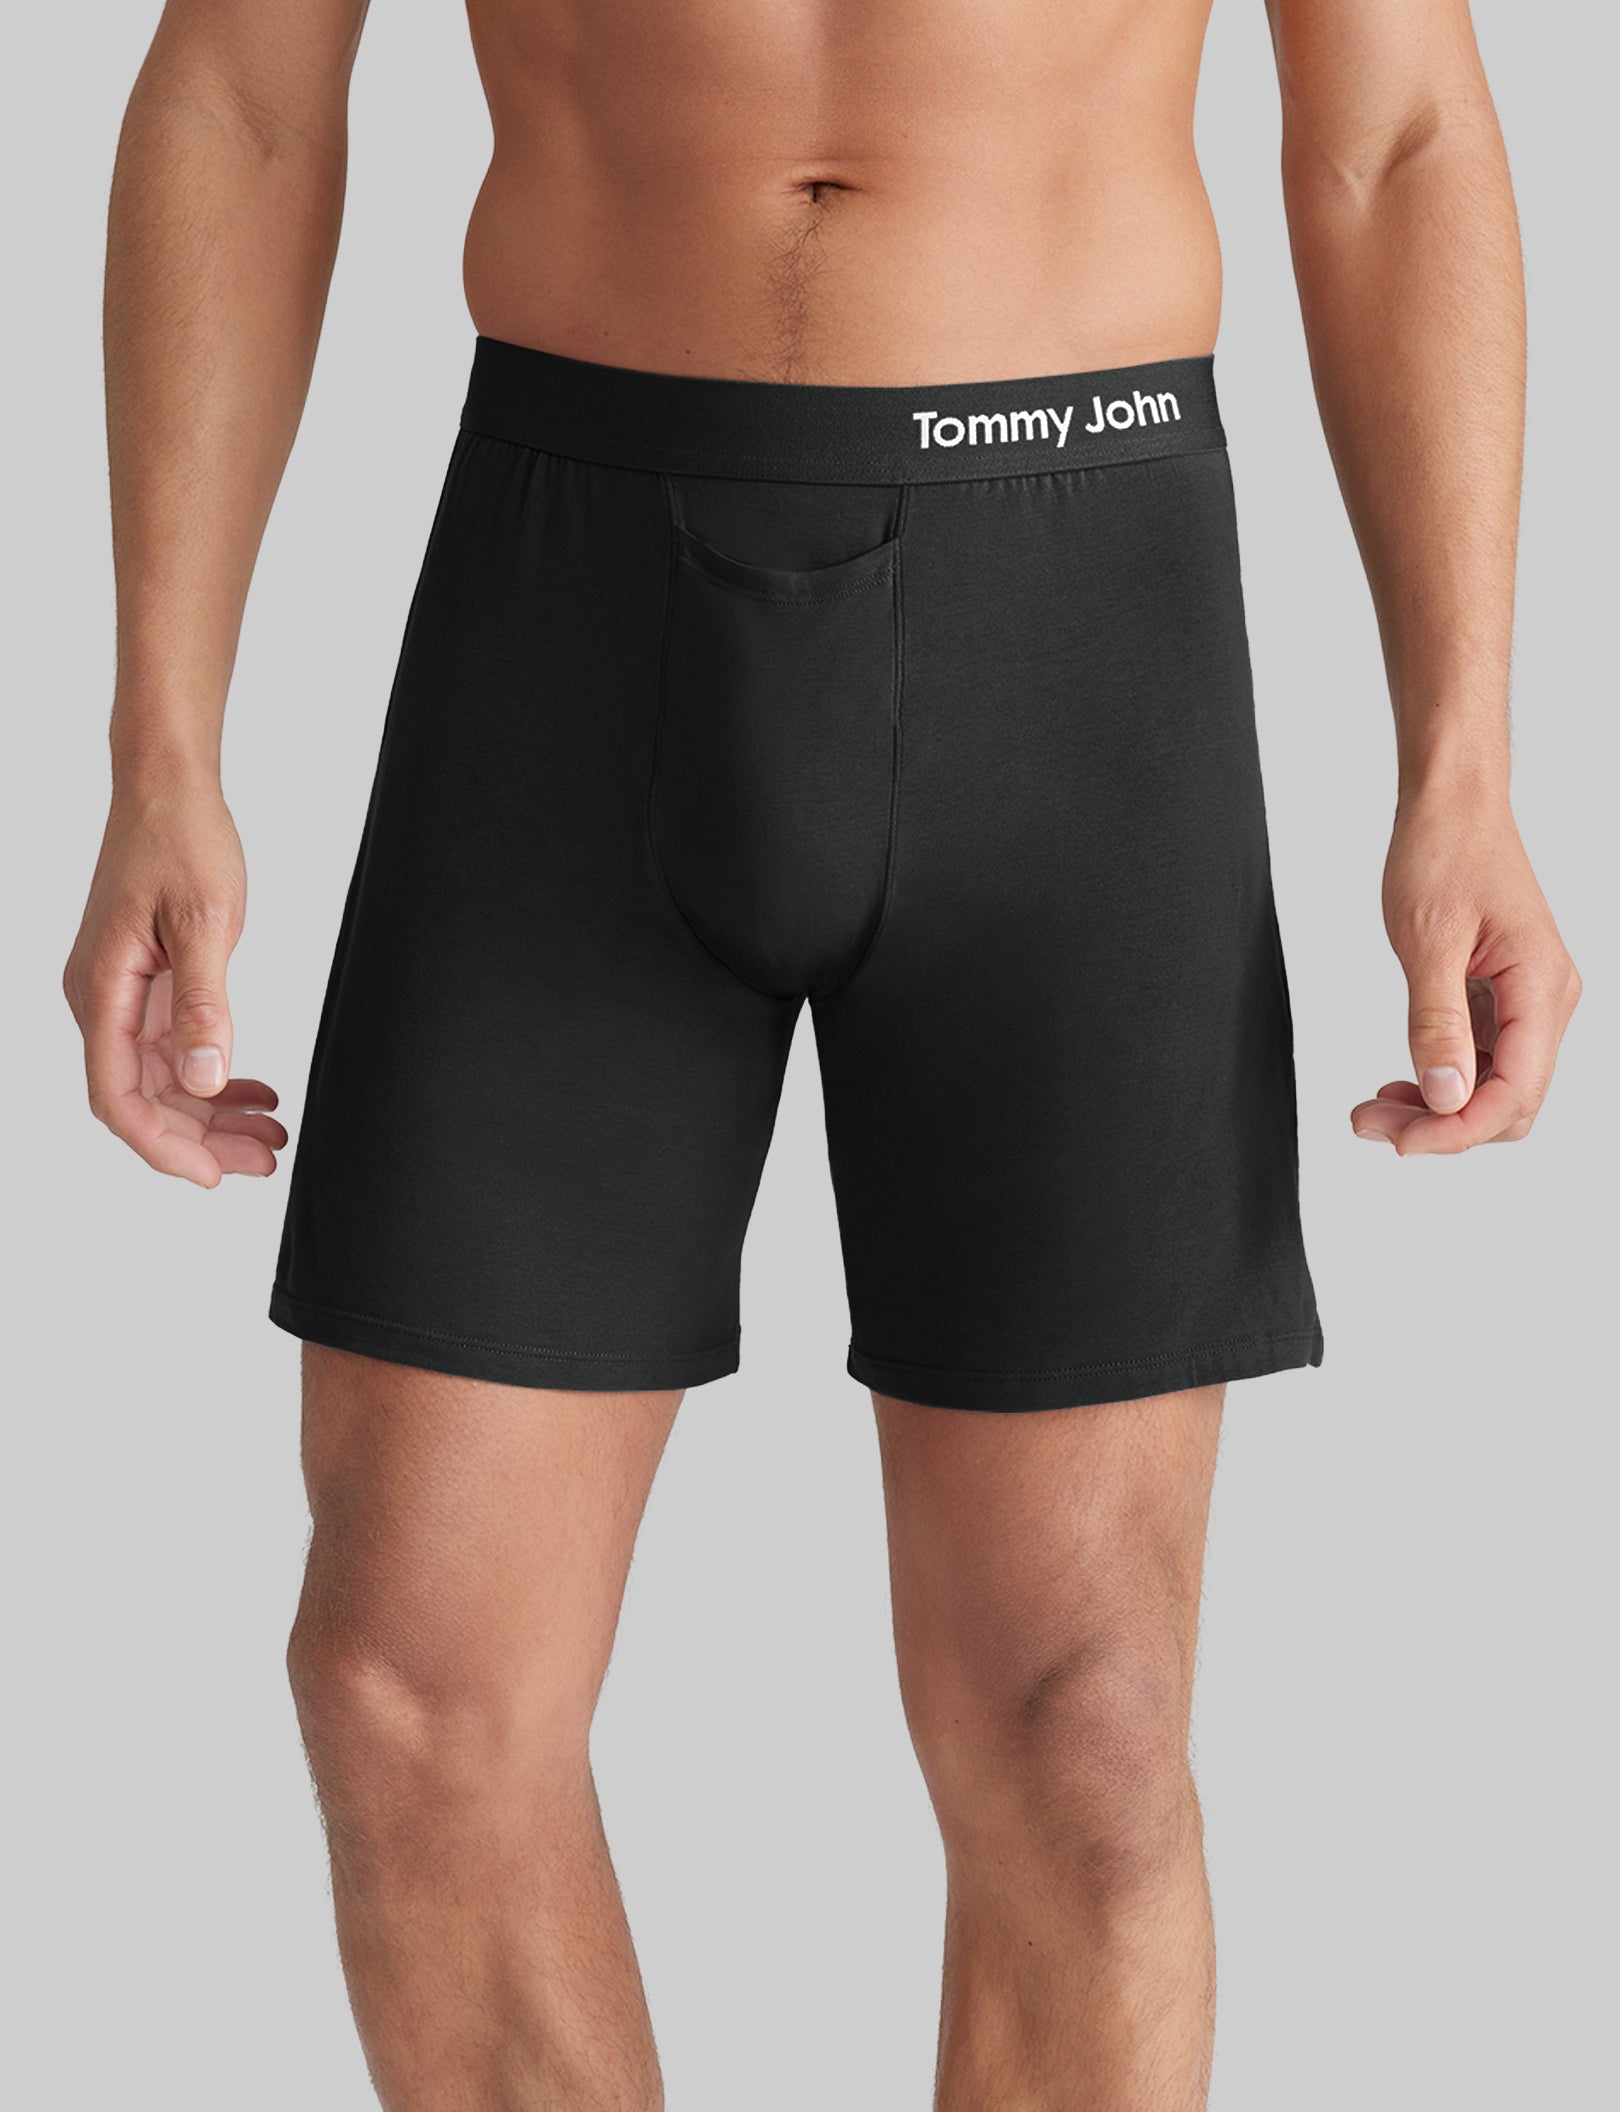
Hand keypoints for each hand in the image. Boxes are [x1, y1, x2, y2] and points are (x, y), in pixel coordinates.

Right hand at [63, 780, 285, 1185]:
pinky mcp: (143, 985)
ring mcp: (121, 995)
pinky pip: (172, 1050)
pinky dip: (212, 1075)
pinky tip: (253, 1088)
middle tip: (264, 1159)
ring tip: (269, 1134)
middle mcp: (101, 1000)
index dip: (164, 1147)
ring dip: (212, 1113)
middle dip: (201, 1139)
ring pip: (162, 1081)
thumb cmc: (180, 841)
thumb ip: (204, 1003)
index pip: (119, 1097)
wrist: (167, 788)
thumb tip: (206, 1078)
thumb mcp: (204, 922)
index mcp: (103, 991)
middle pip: (142, 1100)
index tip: (212, 1176)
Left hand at [1352, 791, 1579, 1153]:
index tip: (1401, 1141)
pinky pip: (1481, 1059)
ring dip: (1438, 1107)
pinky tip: (1401, 1081)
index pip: (1515, 1092)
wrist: (1451, 806)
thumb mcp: (1428, 941)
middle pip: (1509, 1102)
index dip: (1458, 1130)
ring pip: (1493, 1086)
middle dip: (1443, 1125)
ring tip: (1375, 1108)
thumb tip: (1446, 1096)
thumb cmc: (1445, 852)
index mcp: (1541, 987)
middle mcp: (1545, 1000)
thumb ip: (1437, 1024)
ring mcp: (1526, 1000)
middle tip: (1372, 1124)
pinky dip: (1441, 1078)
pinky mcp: (1502, 996)